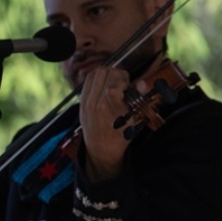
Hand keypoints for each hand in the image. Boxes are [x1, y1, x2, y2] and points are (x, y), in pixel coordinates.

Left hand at [79, 65, 131, 181]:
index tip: (129, 86)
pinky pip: (87, 80)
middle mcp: (95, 104)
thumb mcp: (133, 117)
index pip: (114, 85)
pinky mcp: (80, 100)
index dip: (124, 80)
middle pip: (105, 73)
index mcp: (110, 109)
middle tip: (123, 84)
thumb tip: (141, 82)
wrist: (101, 148)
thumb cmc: (120, 134)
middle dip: (117, 74)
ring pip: (95, 73)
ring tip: (114, 83)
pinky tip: (104, 85)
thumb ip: (137, 98)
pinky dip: (97, 77)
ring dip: (107, 73)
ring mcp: (86, 101)